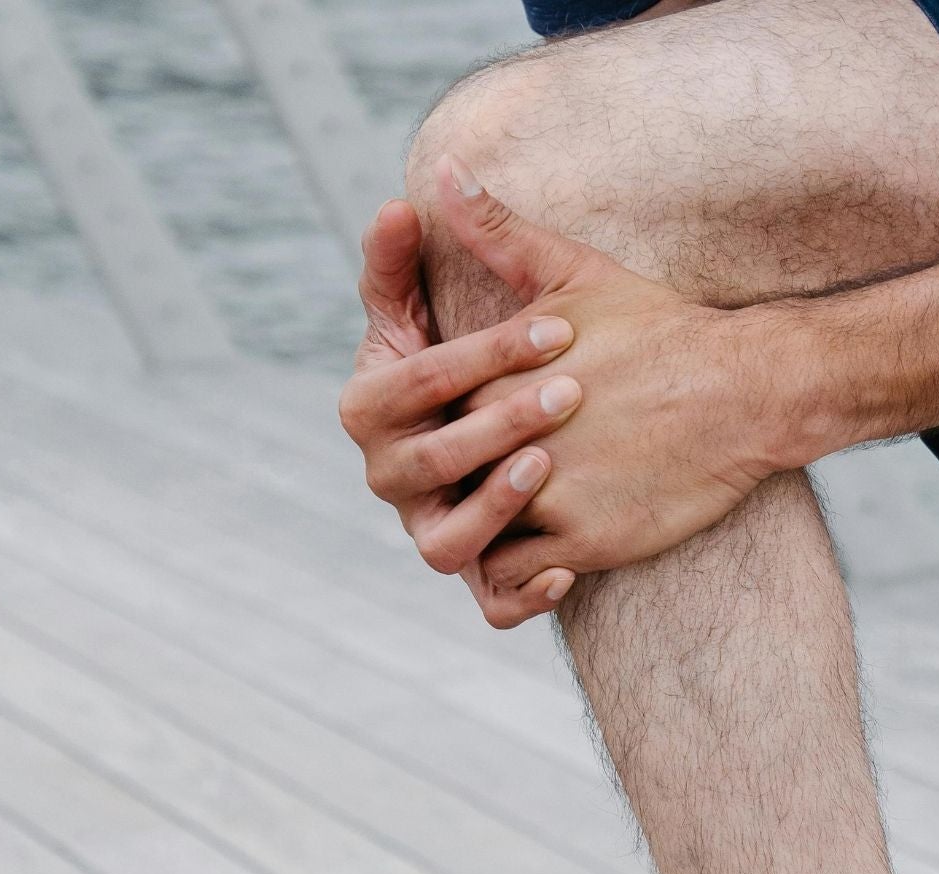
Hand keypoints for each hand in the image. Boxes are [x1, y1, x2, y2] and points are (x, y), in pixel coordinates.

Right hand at [339, 196, 586, 627]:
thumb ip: (405, 259)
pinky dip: (524, 597)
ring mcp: (428, 532)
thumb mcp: (436, 303)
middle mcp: (387, 480)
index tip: (557, 330)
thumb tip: (402, 202)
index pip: (418, 380)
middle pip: (430, 463)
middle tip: (570, 394)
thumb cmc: (478, 359)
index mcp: (367, 408)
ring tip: (548, 471)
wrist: (518, 430)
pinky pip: (493, 606)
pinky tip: (569, 570)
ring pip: (447, 545)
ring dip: (495, 510)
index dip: (485, 355)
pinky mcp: (478, 578)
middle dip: (498, 425)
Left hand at [428, 156, 784, 595]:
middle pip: (446, 472)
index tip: (471, 431)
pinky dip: (522, 579)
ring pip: (475, 532)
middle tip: (478, 488)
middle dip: (457, 480)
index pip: (432, 410)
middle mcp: (510, 436)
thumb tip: (444, 171)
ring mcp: (546, 494)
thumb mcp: (576, 272)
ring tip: (511, 528)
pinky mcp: (584, 540)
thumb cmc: (665, 329)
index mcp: (495, 373)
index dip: (445, 423)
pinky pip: (519, 579)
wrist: (742, 390)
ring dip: (486, 533)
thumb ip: (500, 233)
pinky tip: (546, 563)